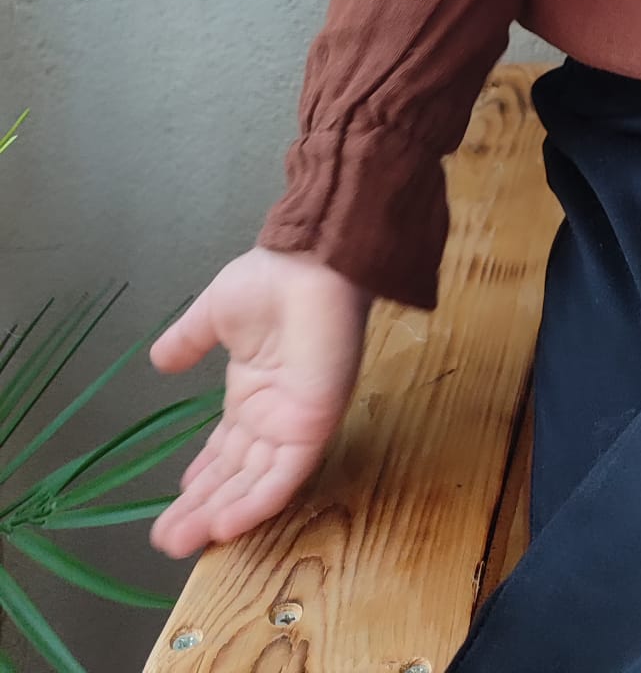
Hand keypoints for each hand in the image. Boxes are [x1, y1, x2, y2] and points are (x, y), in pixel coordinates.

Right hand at [148, 246, 372, 557]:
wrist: (311, 262)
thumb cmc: (271, 279)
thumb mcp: (215, 314)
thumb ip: (189, 340)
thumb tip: (159, 360)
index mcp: (253, 390)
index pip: (225, 449)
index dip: (201, 480)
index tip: (173, 507)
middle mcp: (273, 413)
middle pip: (235, 475)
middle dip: (201, 508)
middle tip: (168, 541)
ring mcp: (293, 422)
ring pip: (254, 484)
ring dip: (220, 515)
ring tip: (183, 544)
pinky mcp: (313, 425)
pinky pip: (284, 475)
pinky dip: (256, 503)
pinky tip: (225, 527)